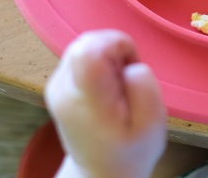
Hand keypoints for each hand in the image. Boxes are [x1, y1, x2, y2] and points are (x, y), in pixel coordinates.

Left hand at [45, 30, 166, 177]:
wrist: (101, 171)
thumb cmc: (131, 149)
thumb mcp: (152, 124)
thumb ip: (144, 88)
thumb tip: (131, 64)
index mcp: (86, 100)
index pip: (89, 50)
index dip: (117, 44)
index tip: (130, 66)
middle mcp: (62, 87)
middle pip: (85, 42)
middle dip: (114, 49)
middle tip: (126, 79)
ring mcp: (56, 84)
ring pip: (83, 45)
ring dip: (107, 57)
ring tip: (117, 86)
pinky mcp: (57, 83)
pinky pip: (81, 55)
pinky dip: (99, 62)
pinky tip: (107, 87)